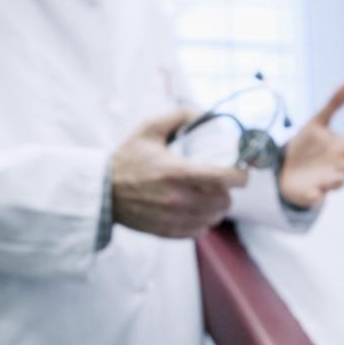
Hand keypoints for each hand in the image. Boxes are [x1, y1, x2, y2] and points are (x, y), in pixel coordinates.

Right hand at [111, 108, 247, 237]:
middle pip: (224, 201)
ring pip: (215, 218)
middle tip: (222, 182)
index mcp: (177, 172)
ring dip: (217, 207)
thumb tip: (203, 112)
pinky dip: (204, 222)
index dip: (240, 175)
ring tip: (210, 196)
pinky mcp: (168, 232)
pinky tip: (197, 211)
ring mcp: (174, 218)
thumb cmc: (127, 159)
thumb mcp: (149, 130)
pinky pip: (200, 231)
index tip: (241, 170)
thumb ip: (178, 117)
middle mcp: (179, 199)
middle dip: (228, 191)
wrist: (103, 192)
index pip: (224, 178)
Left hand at [278, 81, 343, 208]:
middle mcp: (338, 166)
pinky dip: (314, 196)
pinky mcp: (309, 192)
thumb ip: (335, 102)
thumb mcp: (319, 121)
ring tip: (340, 178)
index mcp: (343, 148)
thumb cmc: (308, 146)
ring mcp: (324, 181)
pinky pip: (313, 195)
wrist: (286, 170)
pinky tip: (314, 194)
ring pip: (334, 181)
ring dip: (337, 180)